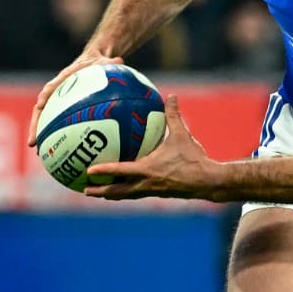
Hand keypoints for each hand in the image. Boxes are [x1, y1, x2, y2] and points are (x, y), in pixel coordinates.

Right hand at [28, 52, 120, 145]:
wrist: (93, 62)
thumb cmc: (97, 63)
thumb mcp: (104, 62)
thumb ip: (109, 63)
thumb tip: (119, 60)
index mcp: (64, 79)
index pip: (51, 87)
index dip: (45, 96)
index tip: (40, 105)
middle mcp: (56, 92)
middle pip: (40, 110)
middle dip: (35, 126)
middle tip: (33, 143)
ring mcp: (58, 102)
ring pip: (45, 120)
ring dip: (40, 135)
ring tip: (39, 152)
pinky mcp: (63, 110)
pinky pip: (58, 124)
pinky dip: (58, 137)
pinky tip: (61, 153)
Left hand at [82, 96, 222, 200]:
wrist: (208, 182)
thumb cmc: (194, 159)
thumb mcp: (183, 136)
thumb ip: (173, 116)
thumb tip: (170, 96)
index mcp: (148, 170)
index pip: (121, 171)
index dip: (104, 170)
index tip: (88, 171)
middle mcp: (147, 184)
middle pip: (118, 191)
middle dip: (100, 191)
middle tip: (84, 189)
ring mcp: (152, 191)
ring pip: (126, 195)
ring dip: (111, 194)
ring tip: (98, 192)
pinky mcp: (158, 194)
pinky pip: (136, 193)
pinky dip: (125, 191)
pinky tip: (123, 186)